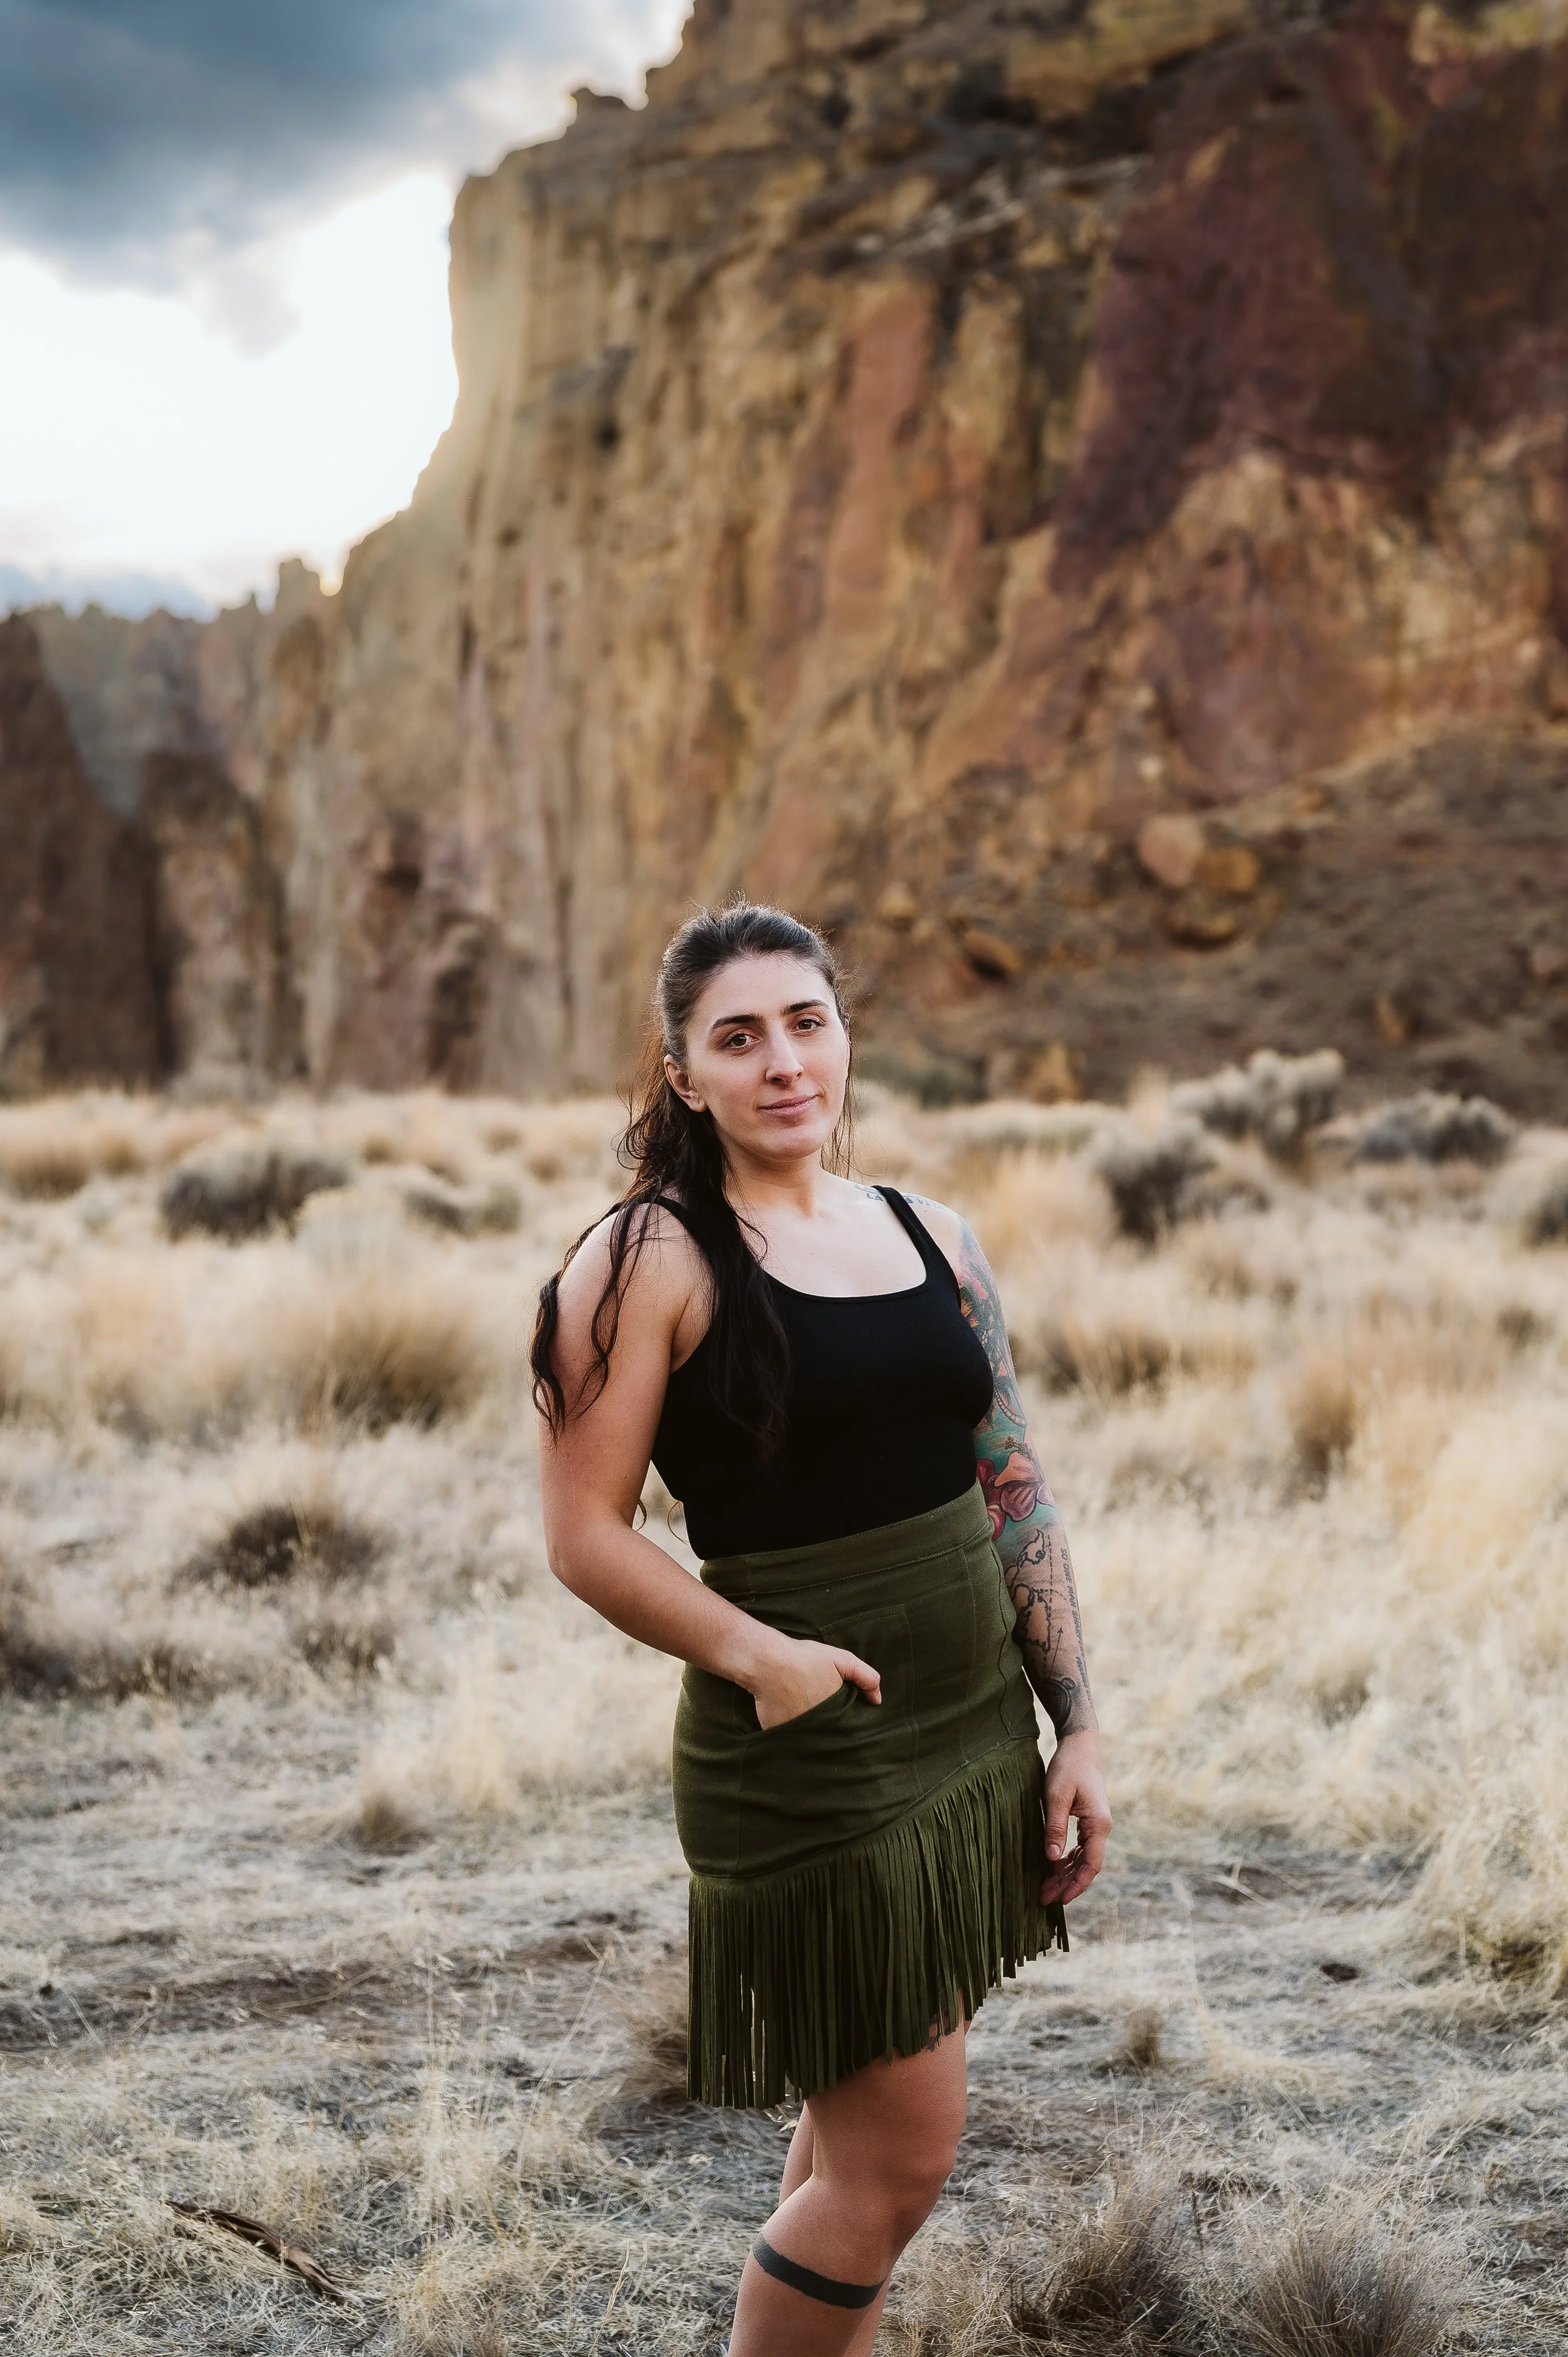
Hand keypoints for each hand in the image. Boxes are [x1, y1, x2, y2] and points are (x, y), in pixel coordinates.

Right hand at [750, 1637, 881, 1731]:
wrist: (767, 1660)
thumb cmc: (804, 1658)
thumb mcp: (841, 1659)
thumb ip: (865, 1677)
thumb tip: (877, 1700)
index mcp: (834, 1713)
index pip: (846, 1727)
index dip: (847, 1723)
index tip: (845, 1716)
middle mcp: (816, 1727)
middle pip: (828, 1734)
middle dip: (830, 1728)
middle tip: (824, 1714)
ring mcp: (796, 1732)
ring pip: (809, 1737)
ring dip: (811, 1732)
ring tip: (808, 1717)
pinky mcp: (778, 1733)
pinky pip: (788, 1737)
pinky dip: (791, 1731)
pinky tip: (790, 1718)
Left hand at [1041, 1728, 1110, 1907]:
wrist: (1079, 1744)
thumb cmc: (1068, 1767)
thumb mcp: (1056, 1797)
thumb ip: (1055, 1828)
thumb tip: (1051, 1858)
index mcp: (1099, 1824)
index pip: (1091, 1864)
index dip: (1077, 1884)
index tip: (1061, 1900)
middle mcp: (1101, 1827)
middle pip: (1087, 1865)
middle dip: (1066, 1884)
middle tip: (1044, 1899)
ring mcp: (1096, 1824)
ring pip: (1083, 1858)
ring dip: (1065, 1873)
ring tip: (1044, 1888)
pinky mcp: (1088, 1820)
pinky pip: (1080, 1847)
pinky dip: (1066, 1859)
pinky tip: (1052, 1867)